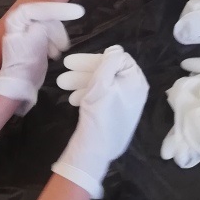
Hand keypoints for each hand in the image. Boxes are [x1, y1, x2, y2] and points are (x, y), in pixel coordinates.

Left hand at [0, 2, 84, 114]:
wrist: (21, 84)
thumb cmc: (26, 61)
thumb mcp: (37, 39)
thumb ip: (45, 25)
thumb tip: (50, 23)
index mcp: (17, 19)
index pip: (41, 8)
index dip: (60, 9)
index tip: (78, 12)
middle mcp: (22, 21)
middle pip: (48, 17)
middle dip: (58, 31)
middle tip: (63, 46)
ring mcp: (29, 30)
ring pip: (52, 26)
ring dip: (58, 38)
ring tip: (56, 53)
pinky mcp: (36, 39)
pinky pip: (51, 34)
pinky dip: (55, 42)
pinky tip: (53, 54)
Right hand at [52, 45, 148, 196]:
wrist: (97, 149)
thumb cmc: (100, 113)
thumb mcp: (102, 82)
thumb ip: (110, 61)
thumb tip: (115, 50)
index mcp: (136, 80)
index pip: (115, 60)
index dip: (91, 60)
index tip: (70, 62)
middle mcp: (135, 90)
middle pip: (107, 73)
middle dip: (83, 73)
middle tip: (62, 75)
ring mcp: (127, 102)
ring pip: (103, 85)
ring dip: (82, 83)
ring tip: (63, 87)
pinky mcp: (119, 113)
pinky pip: (104, 97)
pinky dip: (89, 94)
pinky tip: (74, 99)